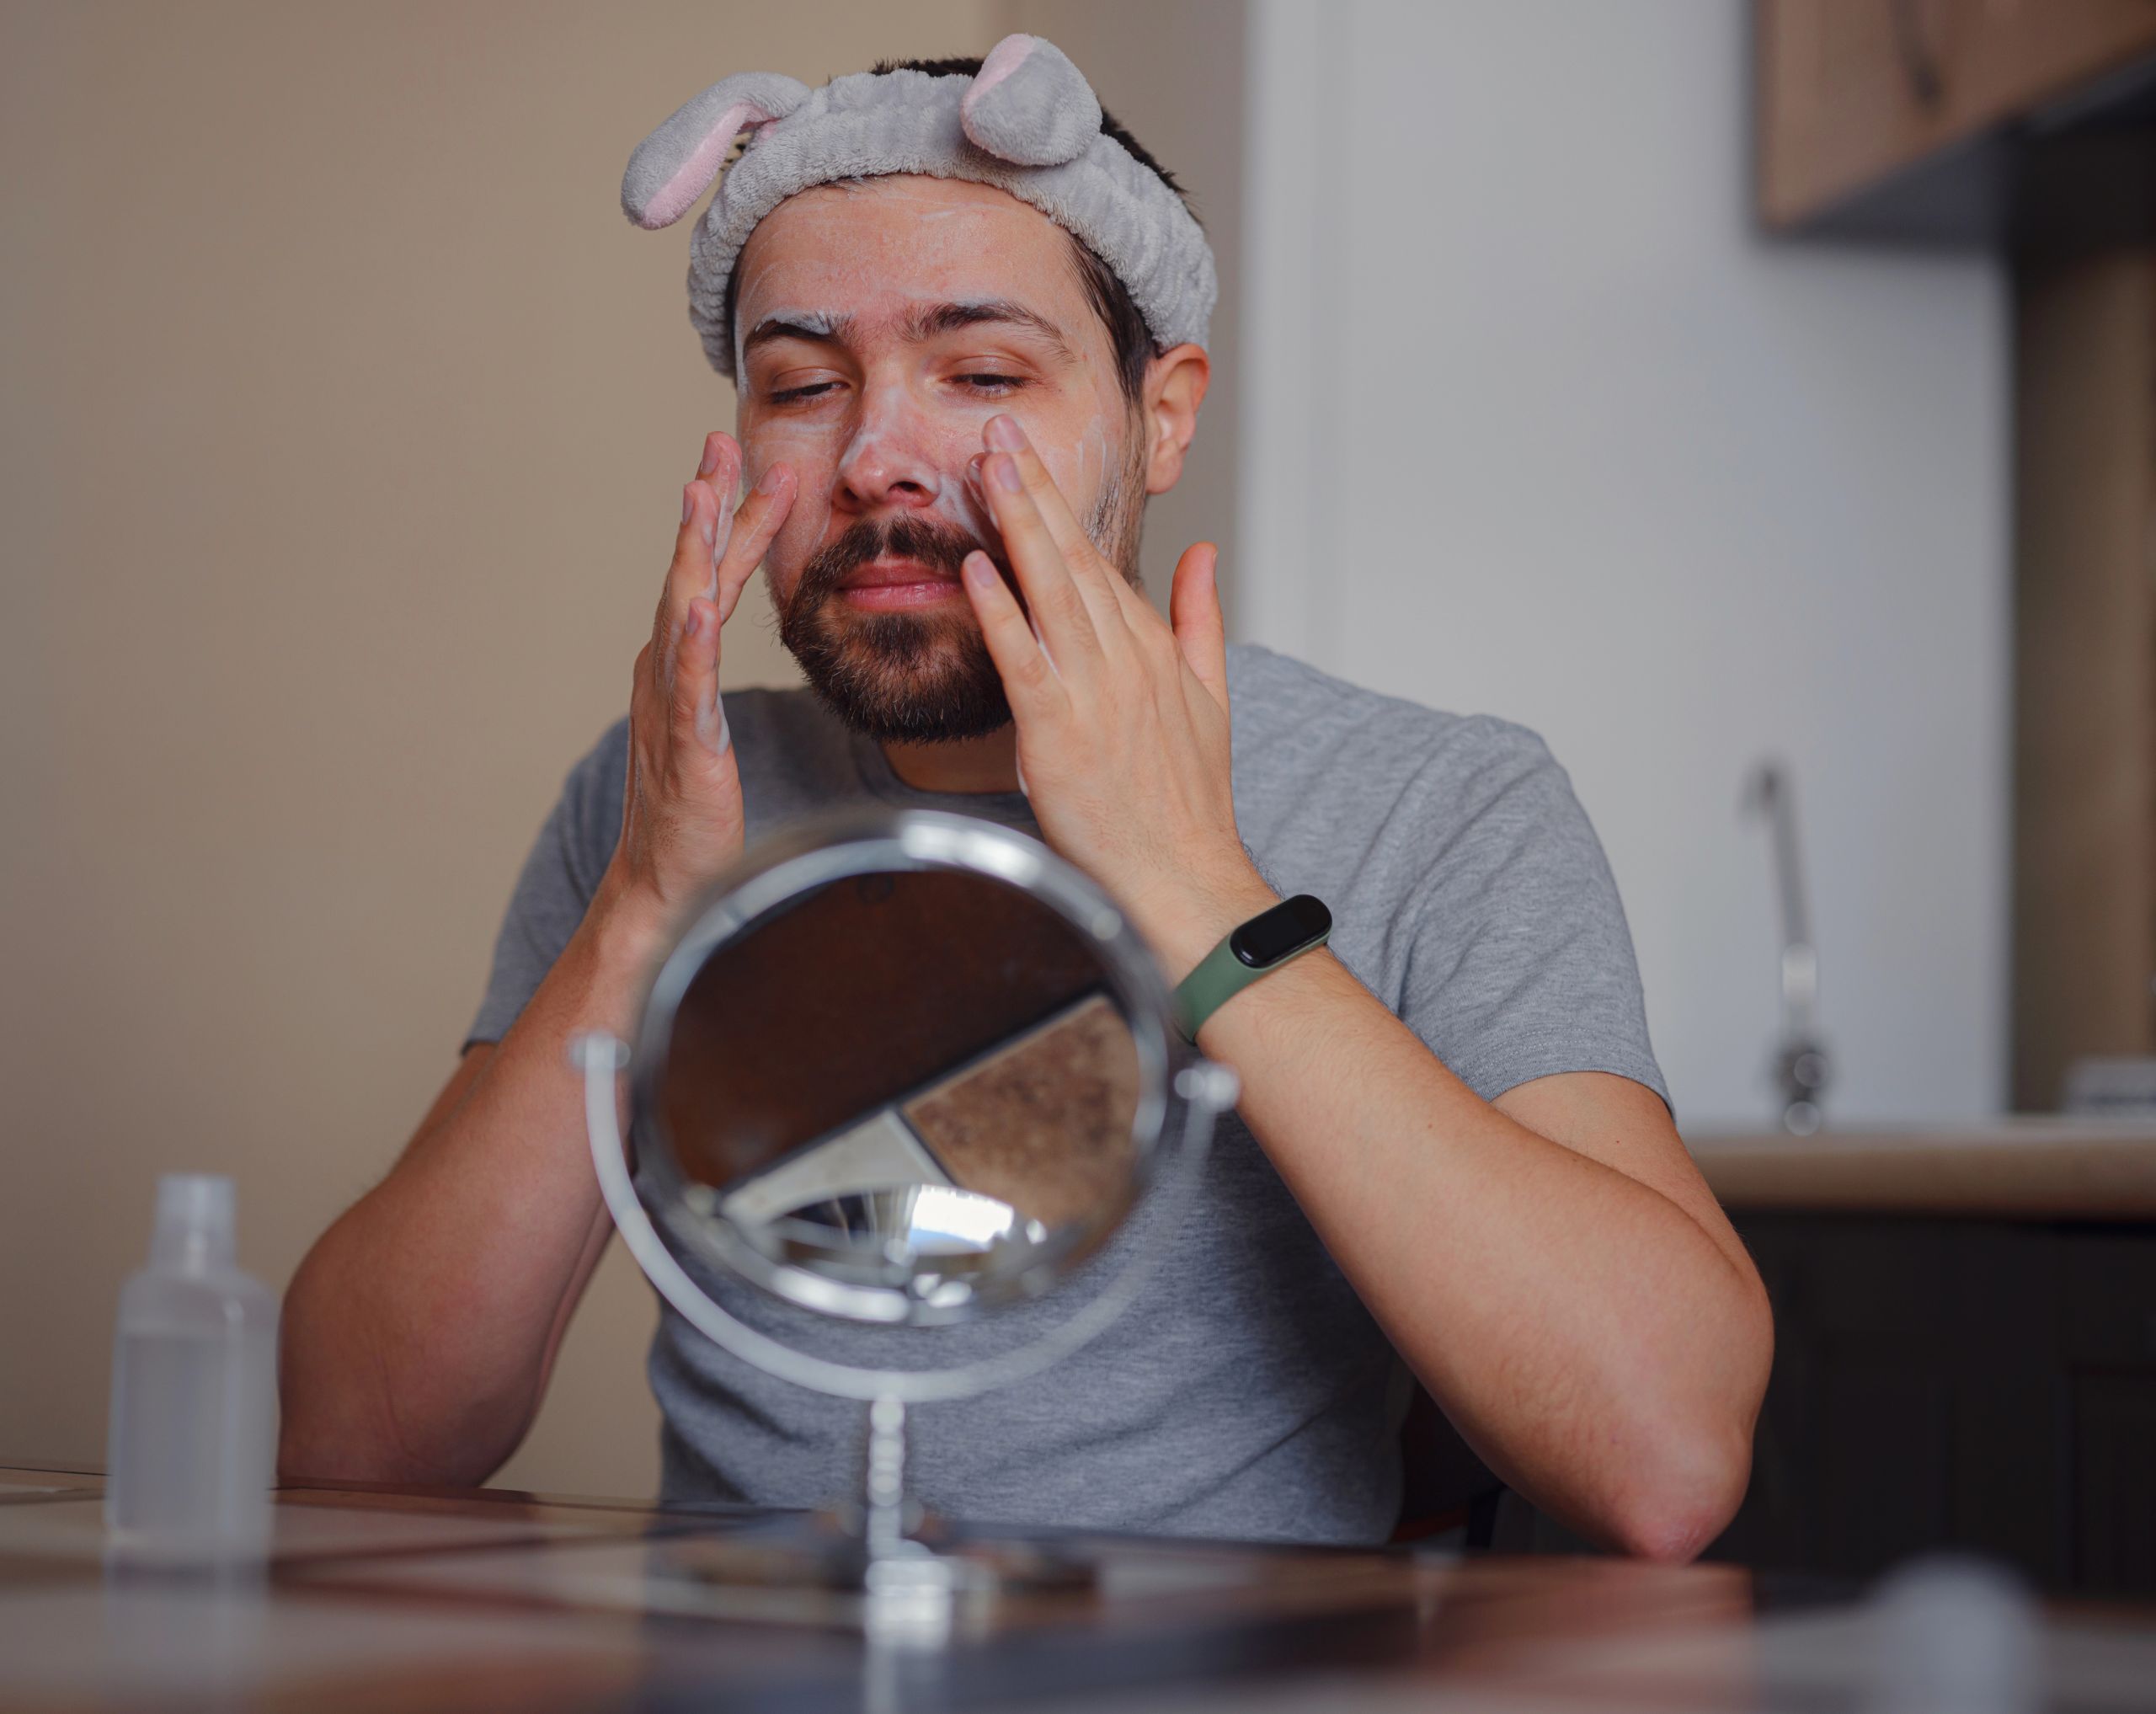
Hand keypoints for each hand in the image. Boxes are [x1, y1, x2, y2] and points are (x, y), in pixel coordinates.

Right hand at [601, 432, 794, 932]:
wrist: (667, 886)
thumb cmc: (692, 813)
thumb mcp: (707, 729)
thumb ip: (709, 681)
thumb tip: (718, 642)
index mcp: (679, 665)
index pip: (710, 577)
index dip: (729, 519)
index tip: (748, 463)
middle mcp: (666, 672)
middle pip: (692, 574)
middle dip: (708, 507)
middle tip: (720, 445)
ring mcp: (671, 706)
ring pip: (683, 613)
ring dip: (692, 552)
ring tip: (701, 495)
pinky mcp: (686, 747)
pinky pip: (690, 689)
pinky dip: (693, 647)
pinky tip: (699, 609)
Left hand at [959, 414, 1273, 977]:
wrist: (1184, 877)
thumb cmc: (1188, 803)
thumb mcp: (1212, 697)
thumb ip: (1202, 618)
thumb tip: (1205, 555)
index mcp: (1152, 648)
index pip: (1096, 560)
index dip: (1057, 502)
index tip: (1024, 455)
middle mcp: (1124, 659)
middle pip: (1072, 557)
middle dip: (1033, 488)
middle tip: (996, 430)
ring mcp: (1093, 692)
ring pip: (1049, 591)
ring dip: (1015, 525)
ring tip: (984, 467)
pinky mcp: (1060, 733)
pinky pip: (1024, 660)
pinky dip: (999, 613)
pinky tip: (976, 569)